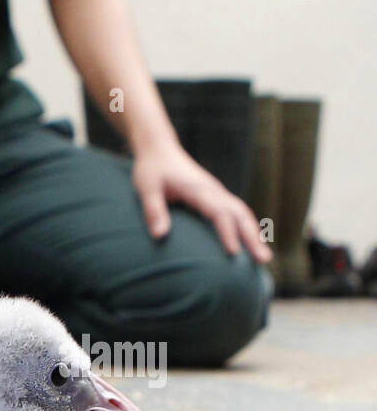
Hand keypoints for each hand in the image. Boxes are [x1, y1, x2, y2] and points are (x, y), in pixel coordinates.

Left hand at [132, 142, 272, 262]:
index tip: (234, 253)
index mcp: (198, 188)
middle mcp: (213, 190)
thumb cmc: (152, 170)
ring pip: (242, 213)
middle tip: (263, 260)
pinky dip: (248, 227)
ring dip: (254, 234)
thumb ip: (153, 210)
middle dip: (252, 237)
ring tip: (263, 259)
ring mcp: (217, 192)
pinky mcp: (217, 196)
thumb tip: (159, 236)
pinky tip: (252, 244)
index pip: (218, 212)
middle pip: (239, 213)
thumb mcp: (146, 188)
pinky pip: (237, 212)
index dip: (227, 232)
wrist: (159, 149)